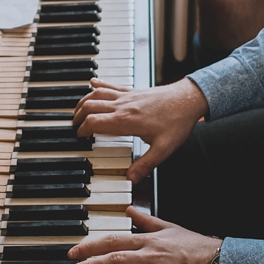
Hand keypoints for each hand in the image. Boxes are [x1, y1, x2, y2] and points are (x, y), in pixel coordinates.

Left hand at [67, 206, 220, 263]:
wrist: (219, 261)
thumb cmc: (194, 246)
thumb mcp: (168, 227)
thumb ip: (146, 219)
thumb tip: (129, 209)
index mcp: (149, 241)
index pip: (115, 240)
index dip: (92, 246)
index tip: (74, 251)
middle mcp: (152, 256)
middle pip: (117, 259)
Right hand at [72, 77, 207, 181]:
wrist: (189, 99)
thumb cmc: (177, 121)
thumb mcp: (163, 149)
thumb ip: (146, 165)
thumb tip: (130, 179)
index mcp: (126, 120)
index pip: (94, 122)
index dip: (82, 129)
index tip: (79, 137)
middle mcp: (122, 106)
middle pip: (90, 106)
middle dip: (78, 116)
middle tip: (74, 126)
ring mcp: (127, 96)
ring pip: (97, 94)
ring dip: (83, 101)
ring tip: (77, 111)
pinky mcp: (133, 91)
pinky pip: (111, 85)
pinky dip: (98, 85)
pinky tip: (92, 83)